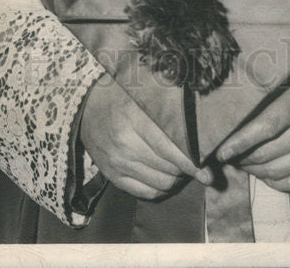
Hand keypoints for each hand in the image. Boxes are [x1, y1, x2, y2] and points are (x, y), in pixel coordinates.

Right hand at [80, 73, 212, 200]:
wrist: (85, 106)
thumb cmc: (120, 96)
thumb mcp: (141, 96)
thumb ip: (165, 110)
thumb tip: (196, 125)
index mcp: (134, 121)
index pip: (168, 149)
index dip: (189, 162)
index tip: (204, 168)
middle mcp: (125, 146)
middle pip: (166, 169)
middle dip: (186, 171)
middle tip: (197, 166)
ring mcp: (117, 164)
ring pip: (159, 184)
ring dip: (175, 181)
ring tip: (183, 172)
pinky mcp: (112, 176)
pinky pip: (144, 192)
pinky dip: (160, 190)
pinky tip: (167, 179)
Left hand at [216, 69, 289, 191]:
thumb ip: (273, 94)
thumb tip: (237, 113)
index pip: (265, 127)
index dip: (240, 142)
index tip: (221, 150)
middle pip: (267, 153)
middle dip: (243, 157)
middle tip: (230, 155)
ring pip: (277, 171)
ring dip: (255, 171)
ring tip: (244, 163)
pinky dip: (274, 182)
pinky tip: (265, 173)